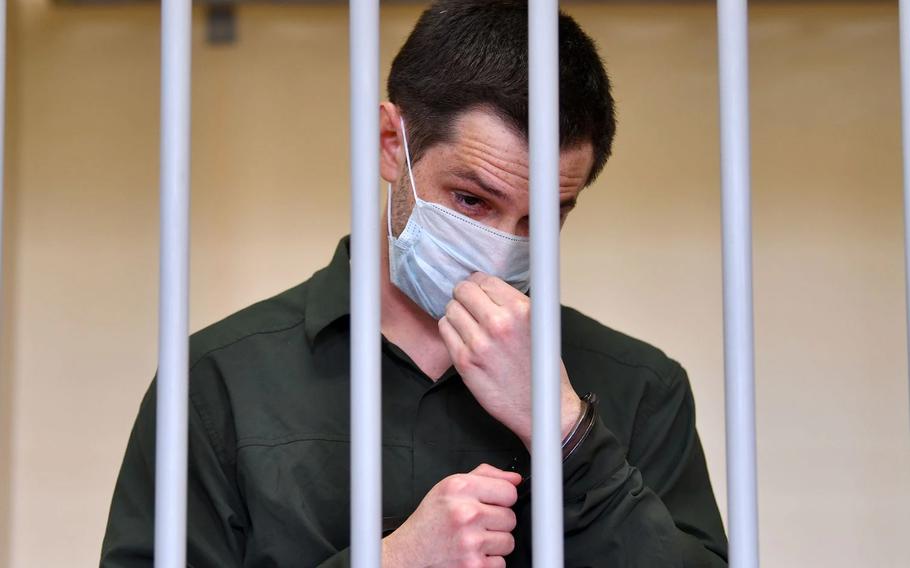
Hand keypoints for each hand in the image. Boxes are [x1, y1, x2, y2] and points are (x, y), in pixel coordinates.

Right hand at [381, 463, 520, 567]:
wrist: (410, 550)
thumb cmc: (431, 519)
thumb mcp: (450, 487)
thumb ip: (485, 476)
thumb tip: (515, 478)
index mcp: (460, 488)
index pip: (508, 490)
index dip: (502, 498)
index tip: (493, 503)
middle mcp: (465, 512)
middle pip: (511, 517)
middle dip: (497, 522)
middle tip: (478, 524)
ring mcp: (470, 540)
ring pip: (508, 541)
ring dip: (495, 543)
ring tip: (474, 538)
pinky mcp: (473, 565)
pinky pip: (501, 562)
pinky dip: (489, 561)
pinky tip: (472, 553)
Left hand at [437, 273, 582, 448]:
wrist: (540, 408)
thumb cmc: (540, 369)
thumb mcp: (539, 326)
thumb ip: (513, 305)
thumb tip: (487, 288)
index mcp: (521, 310)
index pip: (485, 280)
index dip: (480, 285)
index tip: (480, 293)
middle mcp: (499, 322)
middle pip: (463, 289)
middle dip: (465, 296)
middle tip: (469, 306)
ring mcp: (479, 342)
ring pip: (451, 308)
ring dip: (456, 313)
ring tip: (467, 324)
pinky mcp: (465, 360)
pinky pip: (445, 329)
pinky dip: (450, 330)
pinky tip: (462, 337)